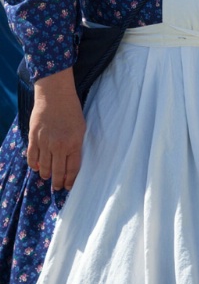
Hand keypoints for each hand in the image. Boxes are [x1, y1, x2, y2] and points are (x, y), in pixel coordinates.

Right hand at [28, 69, 85, 190]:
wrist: (55, 95)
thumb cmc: (71, 110)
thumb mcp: (81, 128)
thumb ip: (77, 145)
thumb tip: (72, 160)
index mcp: (74, 144)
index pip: (72, 169)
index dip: (70, 180)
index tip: (68, 186)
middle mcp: (59, 146)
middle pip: (58, 172)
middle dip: (58, 183)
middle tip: (57, 187)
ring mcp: (45, 143)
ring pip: (44, 167)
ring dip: (46, 175)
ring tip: (48, 177)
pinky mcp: (34, 138)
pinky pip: (32, 157)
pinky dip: (34, 165)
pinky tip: (37, 167)